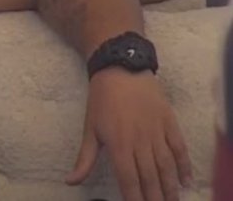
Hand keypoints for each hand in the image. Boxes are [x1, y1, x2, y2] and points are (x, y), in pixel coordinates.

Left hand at [65, 69, 191, 200]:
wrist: (120, 68)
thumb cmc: (102, 99)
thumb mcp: (90, 129)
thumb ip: (84, 159)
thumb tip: (70, 181)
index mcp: (118, 145)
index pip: (128, 180)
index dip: (134, 198)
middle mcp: (139, 141)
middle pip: (150, 177)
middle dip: (154, 197)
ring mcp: (156, 132)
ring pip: (166, 166)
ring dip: (170, 187)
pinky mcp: (169, 122)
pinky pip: (179, 148)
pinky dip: (184, 165)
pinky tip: (186, 180)